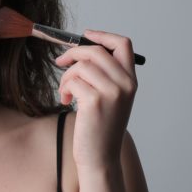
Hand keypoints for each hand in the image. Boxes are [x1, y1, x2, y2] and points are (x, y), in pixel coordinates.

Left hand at [55, 30, 137, 169]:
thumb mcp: (111, 97)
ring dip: (67, 76)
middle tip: (61, 62)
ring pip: (81, 65)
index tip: (85, 34)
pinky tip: (66, 101)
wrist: (101, 157)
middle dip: (73, 53)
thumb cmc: (100, 127)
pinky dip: (64, 88)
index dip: (102, 35)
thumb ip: (104, 74)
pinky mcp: (95, 101)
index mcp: (131, 80)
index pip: (123, 44)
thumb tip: (80, 50)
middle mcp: (125, 84)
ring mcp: (111, 92)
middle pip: (96, 50)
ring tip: (66, 91)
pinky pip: (73, 81)